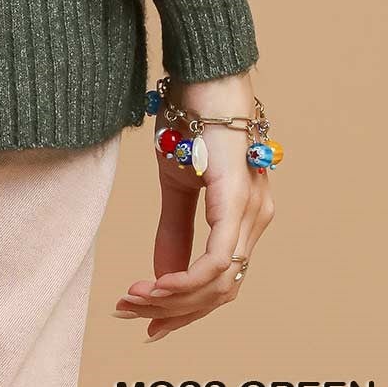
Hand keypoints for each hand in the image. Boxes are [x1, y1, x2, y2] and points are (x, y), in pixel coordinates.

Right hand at [115, 71, 275, 339]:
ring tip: (134, 298)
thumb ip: (174, 228)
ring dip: (174, 299)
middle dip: (173, 312)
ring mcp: (251, 211)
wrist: (204, 66)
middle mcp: (257, 219)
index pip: (219, 281)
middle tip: (130, 313)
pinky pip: (217, 258)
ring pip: (219, 282)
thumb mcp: (176, 178)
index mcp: (243, 216)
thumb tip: (162, 275)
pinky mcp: (237, 198)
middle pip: (220, 292)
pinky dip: (186, 279)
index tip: (146, 320)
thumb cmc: (193, 114)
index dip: (184, 310)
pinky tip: (157, 284)